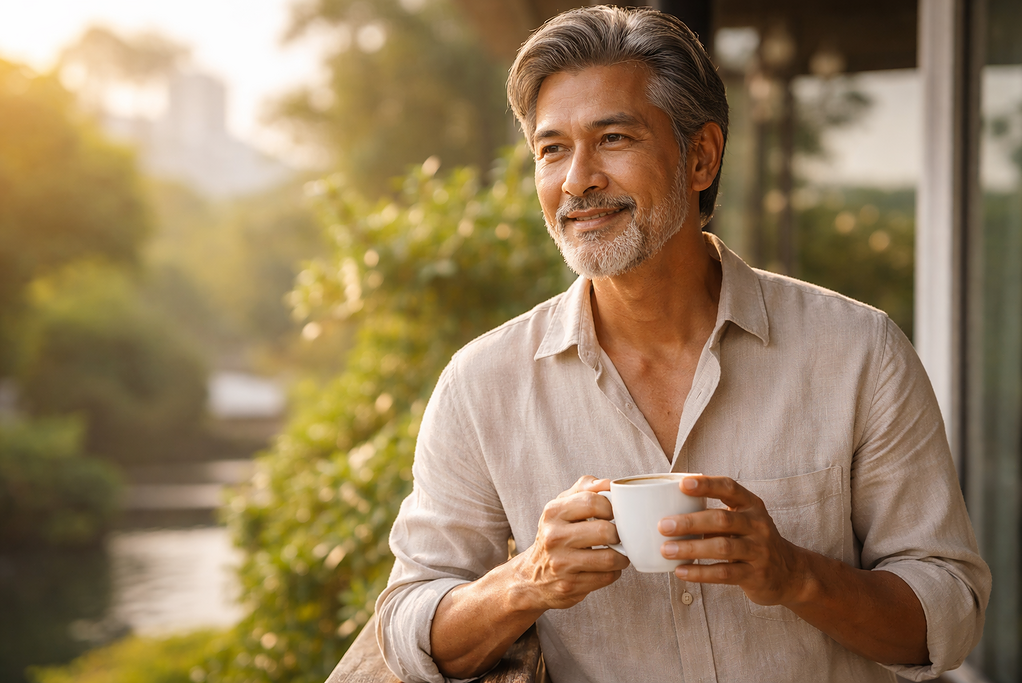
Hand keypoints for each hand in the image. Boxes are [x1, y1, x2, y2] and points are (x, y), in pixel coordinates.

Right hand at [511, 475, 629, 610]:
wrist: (531, 577)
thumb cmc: (554, 535)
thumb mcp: (561, 507)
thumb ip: (584, 489)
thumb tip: (609, 483)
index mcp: (552, 512)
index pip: (593, 501)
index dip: (611, 508)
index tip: (614, 514)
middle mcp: (553, 537)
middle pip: (605, 531)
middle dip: (619, 534)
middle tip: (618, 536)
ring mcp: (561, 563)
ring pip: (609, 558)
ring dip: (622, 556)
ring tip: (619, 553)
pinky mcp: (570, 586)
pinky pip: (606, 577)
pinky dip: (613, 572)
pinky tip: (607, 568)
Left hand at [658, 476, 808, 606]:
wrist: (790, 574)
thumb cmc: (753, 541)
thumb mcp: (744, 521)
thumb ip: (716, 514)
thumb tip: (669, 511)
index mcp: (752, 505)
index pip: (729, 488)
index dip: (706, 485)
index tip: (682, 484)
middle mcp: (758, 525)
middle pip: (722, 519)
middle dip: (690, 522)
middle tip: (663, 525)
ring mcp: (759, 550)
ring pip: (722, 547)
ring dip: (691, 548)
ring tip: (666, 550)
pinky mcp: (756, 575)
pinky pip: (724, 573)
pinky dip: (700, 573)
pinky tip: (680, 571)